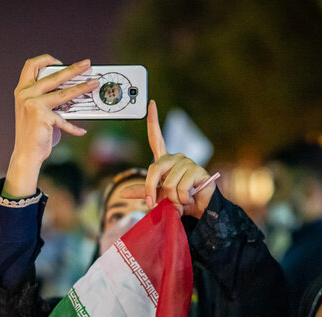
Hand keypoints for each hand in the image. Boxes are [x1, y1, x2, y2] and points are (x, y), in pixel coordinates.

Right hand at [4, 54, 98, 197]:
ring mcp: (33, 105)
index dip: (46, 60)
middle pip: (54, 76)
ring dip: (82, 88)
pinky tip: (82, 131)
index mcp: (22, 90)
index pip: (31, 65)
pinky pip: (65, 120)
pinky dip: (74, 128)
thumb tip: (71, 89)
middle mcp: (26, 94)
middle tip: (87, 64)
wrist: (25, 153)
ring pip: (64, 93)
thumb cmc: (33, 132)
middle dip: (73, 68)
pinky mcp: (43, 117)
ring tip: (94, 84)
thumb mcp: (36, 110)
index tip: (61, 62)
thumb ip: (47, 98)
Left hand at [121, 100, 214, 218]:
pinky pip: (181, 189)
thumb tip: (123, 193)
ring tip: (181, 200)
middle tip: (154, 204)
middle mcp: (176, 158)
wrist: (199, 209)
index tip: (151, 103)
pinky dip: (182, 200)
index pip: (156, 138)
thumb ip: (143, 192)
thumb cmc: (178, 200)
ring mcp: (187, 163)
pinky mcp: (197, 171)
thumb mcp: (158, 196)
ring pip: (168, 184)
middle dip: (151, 190)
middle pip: (154, 169)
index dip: (153, 121)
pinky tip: (190, 198)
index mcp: (165, 161)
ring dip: (172, 199)